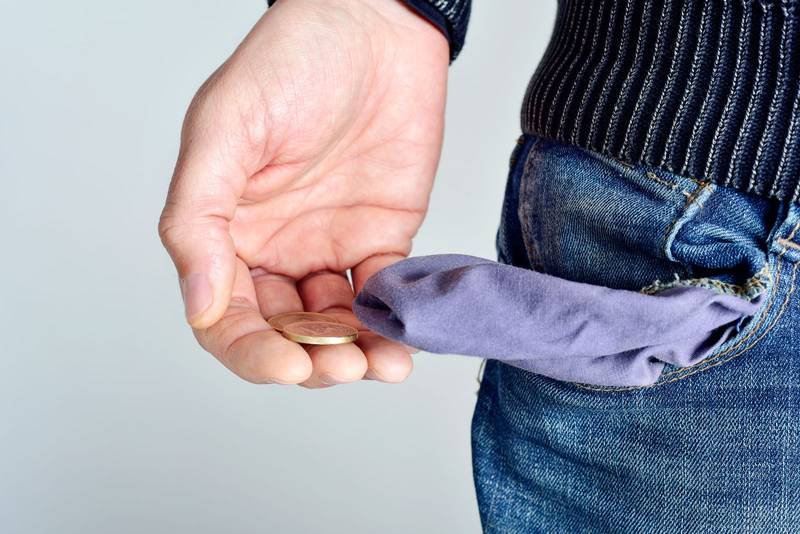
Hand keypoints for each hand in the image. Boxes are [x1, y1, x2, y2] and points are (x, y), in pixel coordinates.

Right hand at [158, 0, 448, 385]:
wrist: (373, 26)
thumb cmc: (289, 61)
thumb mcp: (224, 131)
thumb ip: (200, 222)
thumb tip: (200, 306)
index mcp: (227, 233)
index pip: (228, 320)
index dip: (253, 352)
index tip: (286, 364)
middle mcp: (275, 250)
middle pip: (286, 334)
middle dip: (313, 360)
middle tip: (344, 366)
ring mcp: (329, 247)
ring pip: (338, 325)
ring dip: (358, 352)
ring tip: (383, 364)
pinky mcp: (382, 238)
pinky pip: (386, 294)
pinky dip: (395, 320)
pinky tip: (405, 335)